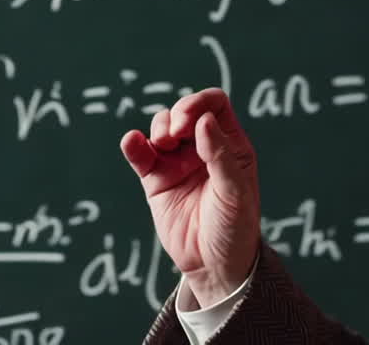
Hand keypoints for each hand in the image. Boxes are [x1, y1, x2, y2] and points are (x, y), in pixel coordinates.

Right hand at [120, 87, 259, 307]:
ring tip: (162, 147)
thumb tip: (204, 120)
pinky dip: (133, 144)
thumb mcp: (235, 192)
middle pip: (184, 110)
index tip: (191, 121)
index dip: (200, 103)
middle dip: (177, 115)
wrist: (213, 266)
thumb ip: (220, 155)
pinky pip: (140, 153)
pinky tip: (132, 143)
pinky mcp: (155, 179)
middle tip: (176, 135)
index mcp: (230, 144)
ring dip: (158, 128)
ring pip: (161, 127)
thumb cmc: (234, 228)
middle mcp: (203, 148)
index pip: (214, 104)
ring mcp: (177, 162)